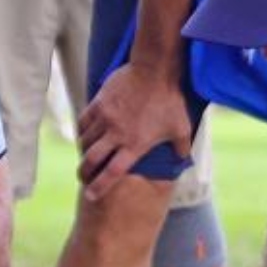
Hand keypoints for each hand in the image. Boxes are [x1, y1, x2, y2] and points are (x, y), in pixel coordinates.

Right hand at [76, 59, 193, 199]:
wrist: (155, 70)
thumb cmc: (170, 100)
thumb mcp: (181, 127)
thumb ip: (181, 147)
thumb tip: (183, 160)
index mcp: (135, 144)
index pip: (112, 173)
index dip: (100, 186)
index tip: (91, 196)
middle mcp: (116, 134)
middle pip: (91, 160)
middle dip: (84, 172)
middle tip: (83, 178)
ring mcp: (105, 118)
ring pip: (85, 141)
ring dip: (84, 151)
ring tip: (86, 156)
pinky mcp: (99, 103)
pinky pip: (83, 122)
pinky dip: (82, 131)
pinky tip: (84, 134)